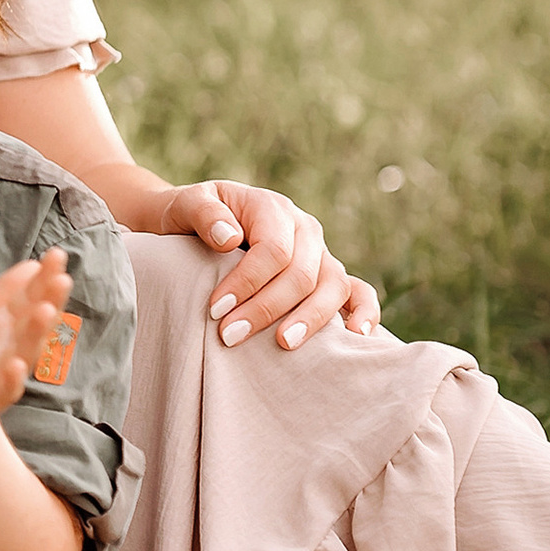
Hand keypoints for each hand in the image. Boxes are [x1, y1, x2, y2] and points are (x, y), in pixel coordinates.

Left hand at [0, 250, 71, 444]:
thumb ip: (2, 294)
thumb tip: (32, 264)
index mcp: (6, 327)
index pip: (29, 298)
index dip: (43, 278)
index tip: (58, 254)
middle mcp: (9, 349)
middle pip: (33, 324)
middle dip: (48, 302)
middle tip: (62, 279)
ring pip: (23, 354)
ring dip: (35, 334)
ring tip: (44, 311)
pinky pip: (0, 392)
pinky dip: (9, 381)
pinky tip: (15, 365)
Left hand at [163, 180, 381, 350]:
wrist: (195, 224)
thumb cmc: (189, 218)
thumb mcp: (185, 205)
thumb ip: (203, 214)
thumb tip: (229, 237)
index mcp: (272, 207)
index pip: (273, 250)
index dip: (247, 283)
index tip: (216, 311)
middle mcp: (304, 229)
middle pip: (301, 274)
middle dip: (266, 309)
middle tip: (230, 336)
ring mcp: (320, 253)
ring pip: (332, 287)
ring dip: (310, 319)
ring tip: (283, 344)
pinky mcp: (328, 275)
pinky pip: (358, 291)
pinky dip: (364, 312)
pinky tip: (355, 336)